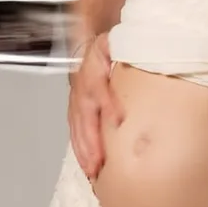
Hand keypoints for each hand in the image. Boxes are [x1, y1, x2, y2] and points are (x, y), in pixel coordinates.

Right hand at [67, 34, 123, 179]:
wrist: (88, 36)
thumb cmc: (106, 45)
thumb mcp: (113, 43)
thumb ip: (120, 50)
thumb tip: (132, 59)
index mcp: (91, 67)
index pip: (97, 86)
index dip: (107, 103)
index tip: (117, 120)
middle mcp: (80, 86)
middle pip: (83, 116)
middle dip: (90, 141)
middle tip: (98, 162)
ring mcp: (76, 98)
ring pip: (77, 126)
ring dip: (83, 150)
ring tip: (91, 169)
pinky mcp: (76, 107)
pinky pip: (75, 130)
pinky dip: (80, 149)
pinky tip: (87, 163)